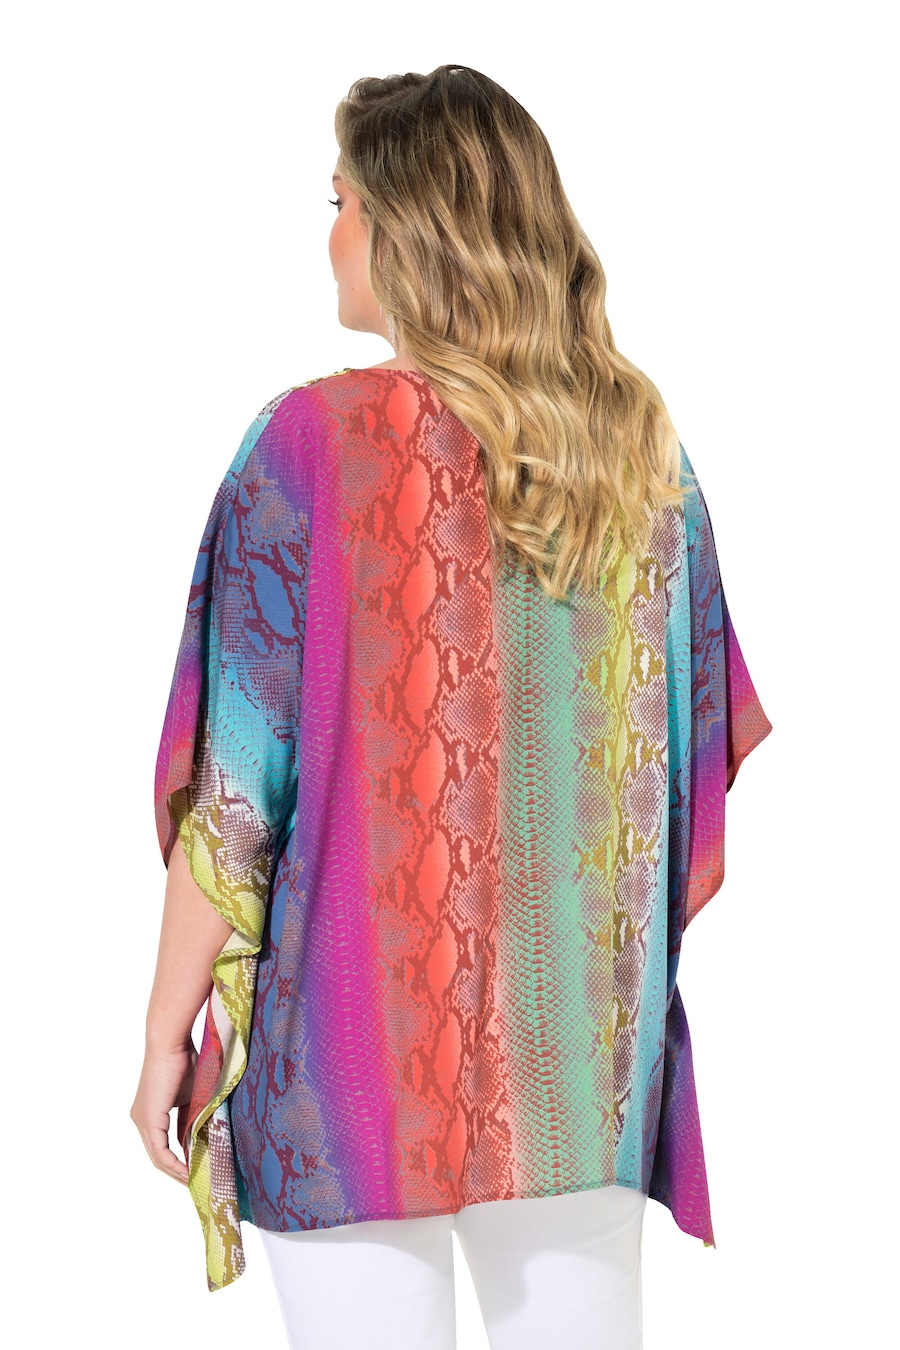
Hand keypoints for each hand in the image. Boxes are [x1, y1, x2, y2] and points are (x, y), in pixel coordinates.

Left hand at [131, 1041, 197, 1184]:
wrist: (172, 1041)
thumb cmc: (186, 1059)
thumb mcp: (192, 1094)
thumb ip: (192, 1115)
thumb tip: (200, 1138)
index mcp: (149, 1112)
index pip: (161, 1145)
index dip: (177, 1160)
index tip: (195, 1170)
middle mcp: (140, 1119)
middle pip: (157, 1156)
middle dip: (176, 1172)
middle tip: (196, 1182)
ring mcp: (142, 1120)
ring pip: (157, 1156)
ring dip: (175, 1171)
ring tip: (194, 1181)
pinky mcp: (148, 1119)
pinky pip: (159, 1150)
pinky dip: (173, 1163)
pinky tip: (187, 1172)